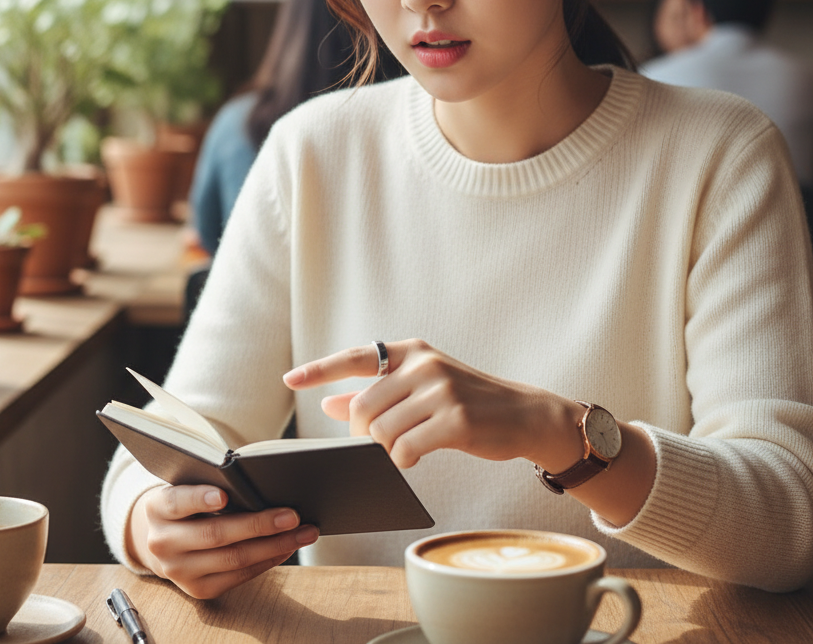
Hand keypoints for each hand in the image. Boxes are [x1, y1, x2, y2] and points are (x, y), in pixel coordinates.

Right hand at [128, 484, 318, 598]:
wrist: (163, 538)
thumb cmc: (187, 500)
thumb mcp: (187, 485)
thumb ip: (211, 483)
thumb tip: (260, 482)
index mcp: (157, 508)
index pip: (178, 501)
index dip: (200, 498)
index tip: (225, 494)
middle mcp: (163, 543)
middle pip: (216, 534)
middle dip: (259, 524)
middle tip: (292, 515)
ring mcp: (179, 571)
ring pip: (233, 559)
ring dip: (274, 545)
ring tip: (303, 532)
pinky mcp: (198, 590)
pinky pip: (238, 576)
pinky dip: (267, 560)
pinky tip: (287, 546)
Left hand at [283, 339, 579, 470]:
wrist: (522, 414)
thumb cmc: (466, 402)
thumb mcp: (421, 388)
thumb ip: (376, 393)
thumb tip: (330, 404)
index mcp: (411, 351)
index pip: (355, 357)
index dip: (320, 370)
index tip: (290, 380)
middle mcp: (423, 365)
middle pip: (363, 406)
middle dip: (361, 433)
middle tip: (375, 445)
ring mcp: (440, 390)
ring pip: (382, 430)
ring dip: (385, 450)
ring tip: (403, 450)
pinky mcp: (455, 420)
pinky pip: (406, 448)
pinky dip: (403, 460)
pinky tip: (415, 458)